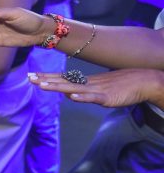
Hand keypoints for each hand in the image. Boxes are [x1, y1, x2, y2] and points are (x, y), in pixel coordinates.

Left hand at [30, 69, 163, 107]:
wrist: (144, 81)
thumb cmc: (122, 84)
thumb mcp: (99, 89)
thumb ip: (83, 91)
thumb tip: (69, 94)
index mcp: (85, 82)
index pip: (62, 79)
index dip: (47, 78)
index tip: (31, 76)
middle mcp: (87, 84)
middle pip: (63, 82)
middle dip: (45, 80)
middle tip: (29, 78)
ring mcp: (96, 90)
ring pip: (74, 88)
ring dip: (58, 86)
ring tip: (43, 85)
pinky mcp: (107, 97)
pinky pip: (93, 97)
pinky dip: (82, 96)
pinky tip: (72, 96)